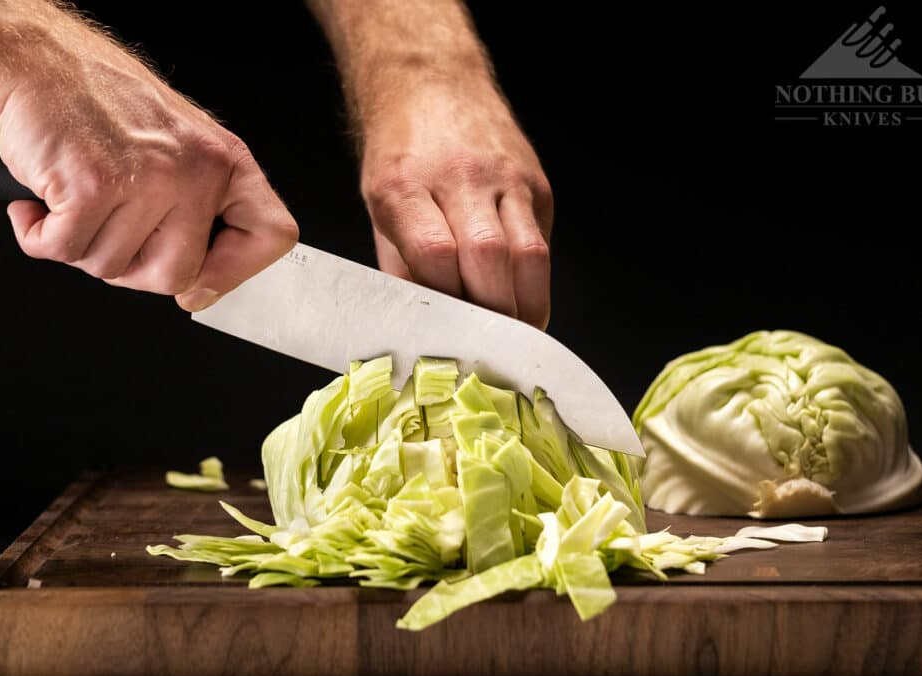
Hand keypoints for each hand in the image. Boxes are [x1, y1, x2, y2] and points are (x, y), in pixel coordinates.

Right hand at [0, 5, 297, 310]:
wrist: (31, 58)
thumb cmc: (97, 101)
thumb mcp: (178, 146)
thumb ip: (199, 208)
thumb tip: (203, 287)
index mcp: (224, 161)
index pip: (271, 235)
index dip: (235, 272)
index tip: (200, 283)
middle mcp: (196, 169)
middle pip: (176, 275)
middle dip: (131, 268)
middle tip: (109, 229)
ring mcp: (148, 179)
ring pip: (113, 268)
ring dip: (80, 245)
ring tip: (76, 198)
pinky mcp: (93, 186)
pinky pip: (66, 251)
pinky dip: (40, 236)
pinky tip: (42, 201)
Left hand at [360, 81, 552, 328]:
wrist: (430, 81)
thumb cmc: (400, 152)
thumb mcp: (379, 207)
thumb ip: (399, 266)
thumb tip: (419, 326)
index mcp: (405, 186)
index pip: (436, 256)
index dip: (448, 305)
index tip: (449, 337)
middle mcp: (459, 178)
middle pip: (489, 259)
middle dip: (493, 315)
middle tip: (488, 349)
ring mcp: (504, 177)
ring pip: (529, 254)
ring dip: (526, 306)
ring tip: (514, 335)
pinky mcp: (536, 182)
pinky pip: (541, 242)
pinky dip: (534, 280)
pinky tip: (520, 297)